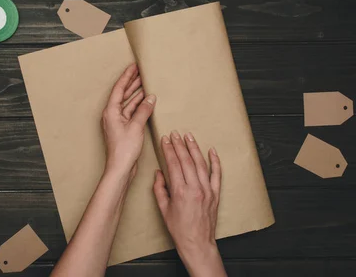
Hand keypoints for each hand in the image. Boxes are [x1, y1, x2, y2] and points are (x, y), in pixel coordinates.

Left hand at [101, 64, 155, 177]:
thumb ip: (143, 110)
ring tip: (146, 82)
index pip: (119, 88)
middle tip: (141, 71)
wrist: (120, 168)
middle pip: (122, 94)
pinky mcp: (123, 128)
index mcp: (110, 111)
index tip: (134, 66)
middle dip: (132, 82)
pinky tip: (146, 101)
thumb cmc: (124, 149)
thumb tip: (150, 98)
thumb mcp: (136, 127)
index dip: (127, 76)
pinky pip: (131, 112)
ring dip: (136, 93)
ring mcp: (117, 121)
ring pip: (127, 103)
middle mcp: (112, 114)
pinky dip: (138, 106)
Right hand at [153, 131, 225, 276]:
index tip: (165, 140)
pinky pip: (216, 174)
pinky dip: (215, 161)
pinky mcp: (215, 194)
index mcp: (180, 191)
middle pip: (186, 160)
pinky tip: (211, 151)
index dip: (168, 150)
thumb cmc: (178, 228)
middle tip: (174, 134)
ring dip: (194, 148)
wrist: (197, 242)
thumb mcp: (163, 208)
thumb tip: (159, 173)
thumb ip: (159, 188)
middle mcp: (194, 188)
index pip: (173, 164)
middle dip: (179, 145)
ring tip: (188, 137)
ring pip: (201, 164)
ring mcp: (207, 190)